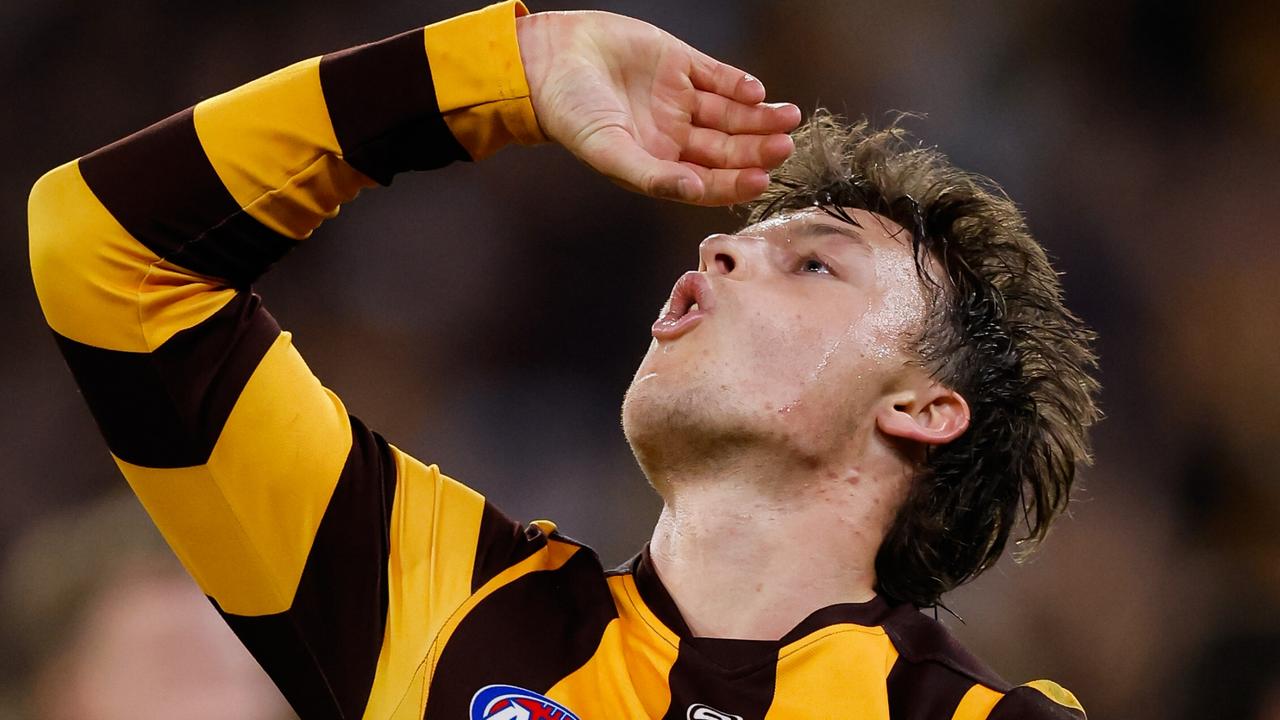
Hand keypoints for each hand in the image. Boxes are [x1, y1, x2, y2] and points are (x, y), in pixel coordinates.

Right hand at [516, 11, 800, 205]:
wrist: (549, 60)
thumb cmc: (570, 114)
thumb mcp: (609, 152)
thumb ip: (652, 176)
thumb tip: (694, 192)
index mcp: (659, 165)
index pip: (709, 182)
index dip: (737, 183)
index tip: (762, 179)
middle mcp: (675, 136)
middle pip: (728, 149)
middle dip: (757, 149)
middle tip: (784, 146)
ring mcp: (680, 99)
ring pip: (731, 114)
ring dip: (759, 118)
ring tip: (787, 116)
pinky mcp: (681, 64)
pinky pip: (719, 77)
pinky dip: (739, 85)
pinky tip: (755, 92)